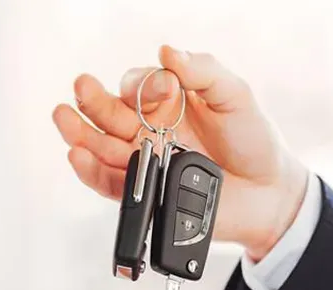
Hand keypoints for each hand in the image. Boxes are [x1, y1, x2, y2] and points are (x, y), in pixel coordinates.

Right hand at [53, 45, 308, 261]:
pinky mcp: (145, 194)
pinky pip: (111, 184)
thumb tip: (167, 52)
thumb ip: (204, 71)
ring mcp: (145, 162)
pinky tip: (78, 156)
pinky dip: (92, 172)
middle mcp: (149, 131)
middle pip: (109, 114)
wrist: (268, 192)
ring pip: (102, 148)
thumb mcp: (235, 95)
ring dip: (81, 134)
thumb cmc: (254, 140)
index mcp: (166, 103)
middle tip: (81, 89)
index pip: (136, 87)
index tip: (163, 92)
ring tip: (64, 119)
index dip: (140, 85)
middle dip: (92, 101)